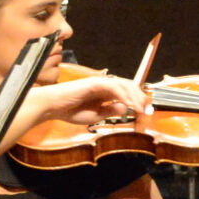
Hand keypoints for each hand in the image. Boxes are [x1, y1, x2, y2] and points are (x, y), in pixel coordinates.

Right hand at [33, 72, 150, 126]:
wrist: (53, 107)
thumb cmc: (71, 111)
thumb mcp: (96, 116)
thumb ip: (110, 111)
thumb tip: (124, 108)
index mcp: (106, 93)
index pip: (126, 93)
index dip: (137, 100)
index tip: (144, 112)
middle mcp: (105, 85)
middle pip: (129, 86)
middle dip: (140, 97)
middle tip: (146, 110)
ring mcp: (100, 82)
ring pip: (124, 85)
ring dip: (134, 96)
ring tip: (139, 108)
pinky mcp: (95, 82)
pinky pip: (113, 87)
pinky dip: (123, 95)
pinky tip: (128, 104)